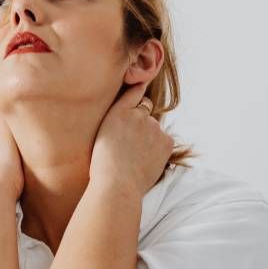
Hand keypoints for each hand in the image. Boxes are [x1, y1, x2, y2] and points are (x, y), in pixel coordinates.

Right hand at [89, 82, 173, 196]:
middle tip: (128, 144)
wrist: (116, 185)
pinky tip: (145, 161)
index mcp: (118, 112)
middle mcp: (138, 114)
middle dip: (140, 123)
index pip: (134, 92)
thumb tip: (133, 101)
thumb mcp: (101, 134)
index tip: (142, 83)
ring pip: (154, 129)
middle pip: (145, 113)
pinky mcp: (166, 141)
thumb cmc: (102, 165)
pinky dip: (157, 149)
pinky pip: (163, 141)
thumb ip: (117, 116)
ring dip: (148, 138)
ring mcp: (154, 127)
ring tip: (134, 157)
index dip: (138, 90)